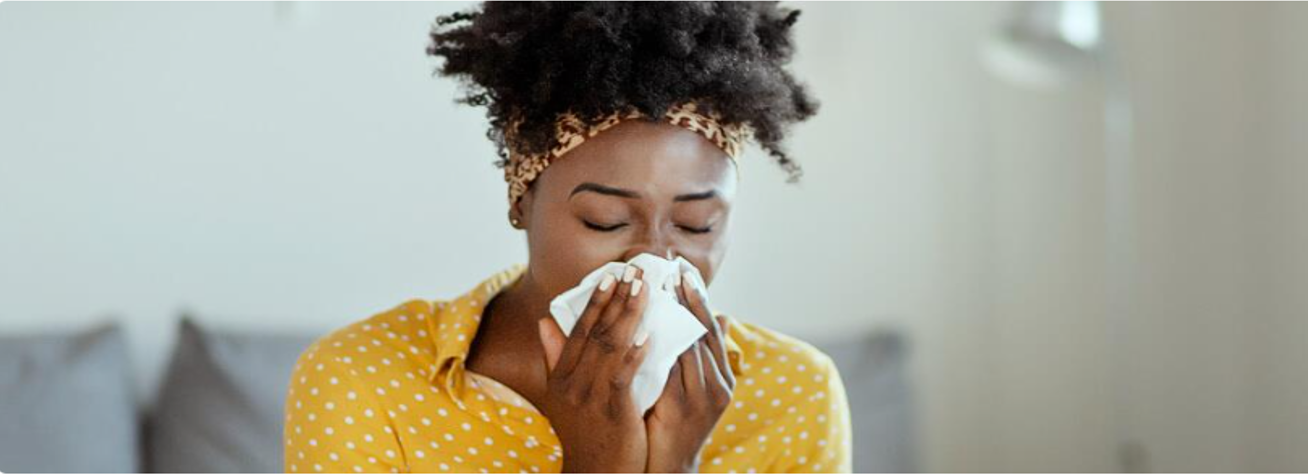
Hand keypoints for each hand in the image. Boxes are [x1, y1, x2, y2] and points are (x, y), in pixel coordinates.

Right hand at [537, 265, 651, 472]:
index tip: (610, 276)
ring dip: (629, 315)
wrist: (595, 472)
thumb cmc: (584, 431)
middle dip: (616, 299)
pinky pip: (624, 375)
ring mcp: (591, 397)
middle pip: (596, 332)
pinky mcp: (612, 411)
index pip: (578, 330)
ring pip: (611, 347)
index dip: (595, 301)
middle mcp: (571, 383)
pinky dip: (636, 353)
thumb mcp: (562, 394)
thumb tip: (544, 322)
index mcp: (561, 376)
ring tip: (645, 291)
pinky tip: (649, 335)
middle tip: (635, 272)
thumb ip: (555, 357)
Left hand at [645, 273, 735, 472]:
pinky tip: (650, 328)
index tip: (684, 270)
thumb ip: (698, 354)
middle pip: (705, 332)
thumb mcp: (689, 386)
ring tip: (662, 290)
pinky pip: (675, 370)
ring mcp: (705, 398)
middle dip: (690, 299)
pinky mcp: (686, 409)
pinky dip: (664, 347)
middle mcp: (719, 384)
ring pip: (691, 347)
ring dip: (677, 317)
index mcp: (721, 376)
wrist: (667, 467)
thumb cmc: (673, 424)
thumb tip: (722, 315)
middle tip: (675, 269)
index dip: (698, 298)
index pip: (710, 328)